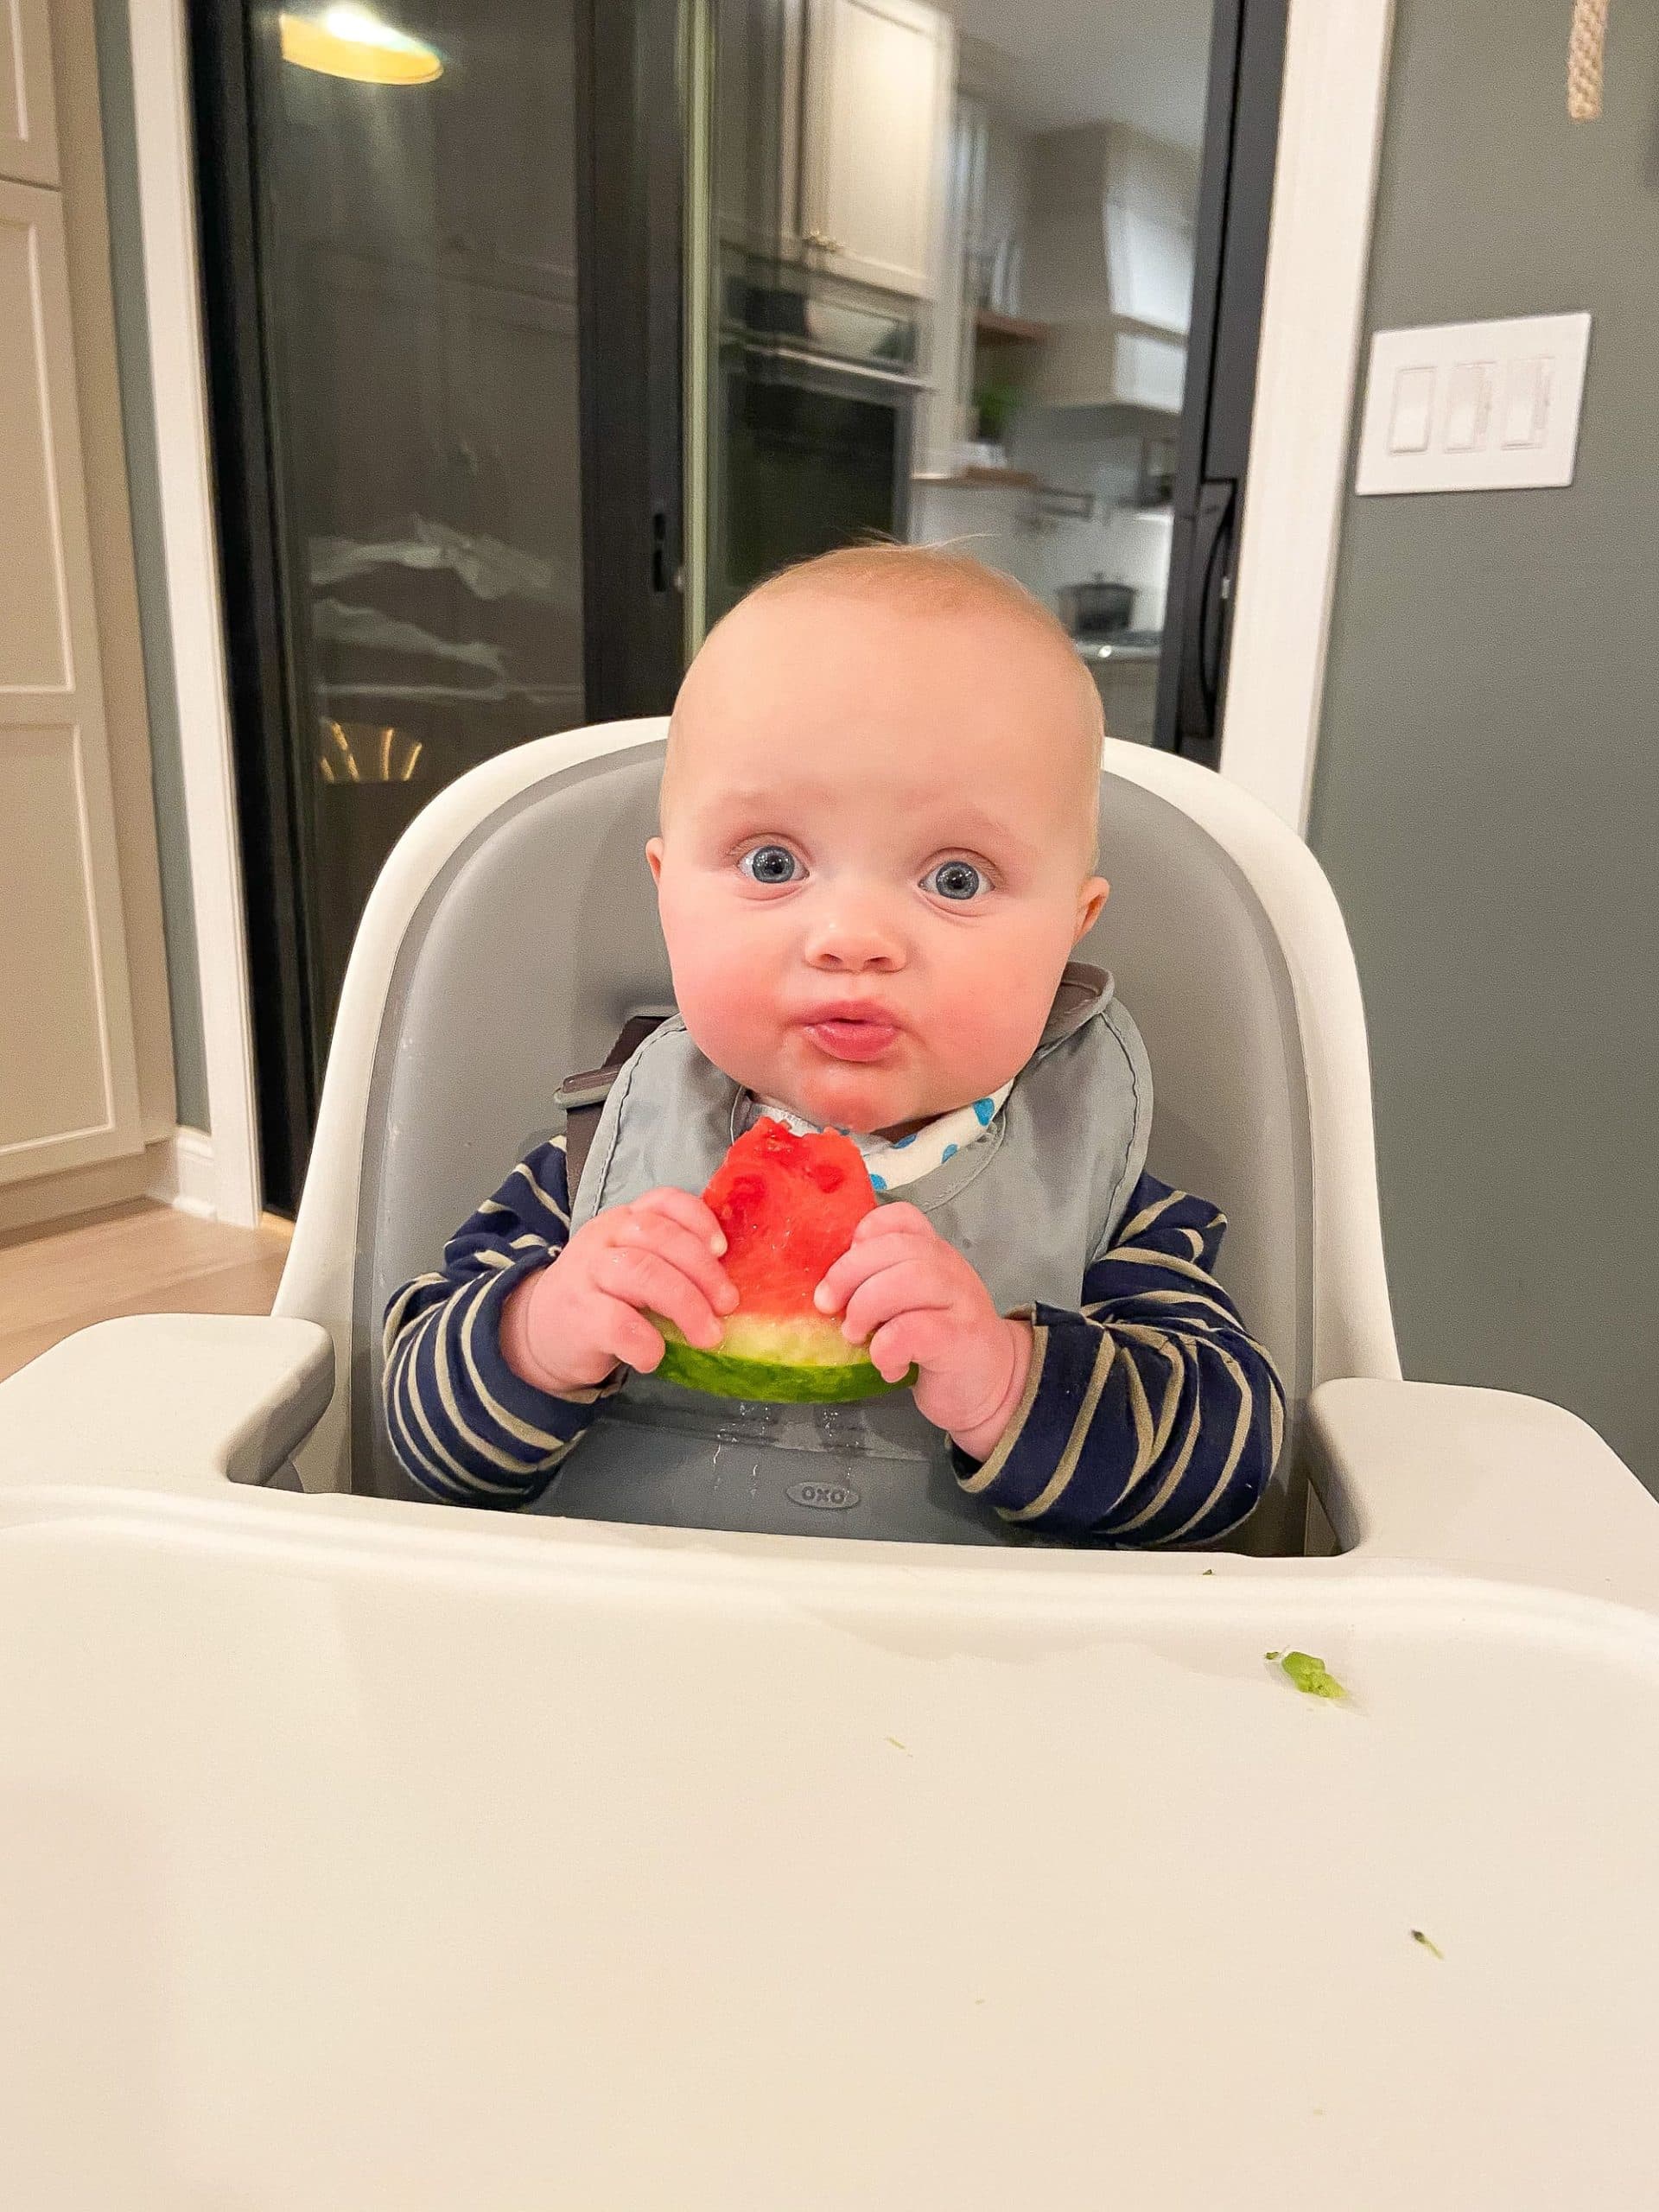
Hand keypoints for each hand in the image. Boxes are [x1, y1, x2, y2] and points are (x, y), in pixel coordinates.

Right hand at [500, 1188, 735, 1394]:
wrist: (539, 1332)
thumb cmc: (603, 1299)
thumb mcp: (632, 1267)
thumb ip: (671, 1264)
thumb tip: (730, 1289)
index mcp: (625, 1221)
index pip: (663, 1200)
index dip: (698, 1219)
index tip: (723, 1249)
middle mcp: (604, 1238)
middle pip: (659, 1238)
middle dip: (702, 1272)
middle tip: (727, 1305)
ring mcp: (587, 1274)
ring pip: (642, 1273)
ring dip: (685, 1305)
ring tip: (708, 1336)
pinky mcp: (577, 1315)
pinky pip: (618, 1323)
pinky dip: (646, 1342)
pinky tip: (654, 1357)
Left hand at [813, 1203, 1032, 1458]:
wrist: (996, 1386)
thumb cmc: (940, 1345)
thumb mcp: (912, 1303)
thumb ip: (882, 1282)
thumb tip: (824, 1288)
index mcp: (933, 1254)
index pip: (902, 1218)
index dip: (866, 1232)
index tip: (846, 1264)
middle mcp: (950, 1269)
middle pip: (896, 1248)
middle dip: (849, 1274)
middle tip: (829, 1306)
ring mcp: (960, 1302)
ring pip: (908, 1280)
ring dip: (866, 1308)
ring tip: (855, 1336)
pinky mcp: (960, 1339)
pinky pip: (914, 1330)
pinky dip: (886, 1349)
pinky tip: (888, 1366)